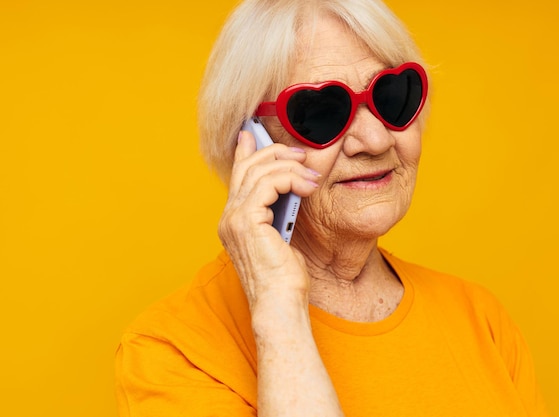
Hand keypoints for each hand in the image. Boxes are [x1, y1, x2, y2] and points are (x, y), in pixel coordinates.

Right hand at [218, 130, 320, 314]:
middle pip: (247, 166)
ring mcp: (234, 218)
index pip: (238, 175)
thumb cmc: (284, 279)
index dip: (245, 151)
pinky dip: (290, 179)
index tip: (253, 133)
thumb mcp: (282, 237)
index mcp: (234, 220)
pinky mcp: (247, 221)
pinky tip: (308, 186)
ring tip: (312, 176)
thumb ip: (278, 212)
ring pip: (259, 171)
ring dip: (290, 167)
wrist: (280, 304)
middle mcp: (229, 217)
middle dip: (275, 152)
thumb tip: (289, 192)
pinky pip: (268, 184)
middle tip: (301, 153)